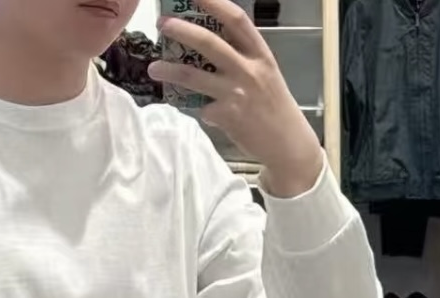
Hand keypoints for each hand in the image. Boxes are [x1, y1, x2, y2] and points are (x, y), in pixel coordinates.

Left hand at [148, 0, 322, 196]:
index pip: (236, 19)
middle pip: (210, 42)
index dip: (214, 2)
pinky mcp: (226, 116)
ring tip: (153, 67)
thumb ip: (242, 58)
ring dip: (170, 70)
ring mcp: (236, 93)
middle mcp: (248, 69)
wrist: (286, 142)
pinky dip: (192, 106)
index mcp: (260, 53)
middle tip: (163, 24)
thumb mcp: (264, 73)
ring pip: (195, 76)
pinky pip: (199, 107)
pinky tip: (188, 106)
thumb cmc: (272, 105)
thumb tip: (209, 47)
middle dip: (183, 30)